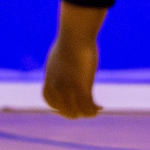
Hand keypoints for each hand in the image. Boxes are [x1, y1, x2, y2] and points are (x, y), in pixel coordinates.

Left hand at [42, 2, 107, 118]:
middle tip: (86, 110)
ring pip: (76, 110)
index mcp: (50, 78)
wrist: (75, 36)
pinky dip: (93, 110)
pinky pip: (87, 105)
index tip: (71, 108)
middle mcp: (56, 85)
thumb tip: (64, 61)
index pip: (49, 100)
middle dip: (75, 113)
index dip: (60, 108)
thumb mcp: (61, 56)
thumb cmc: (70, 42)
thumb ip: (60, 64)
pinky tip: (100, 108)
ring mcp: (68, 87)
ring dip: (86, 113)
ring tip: (95, 111)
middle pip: (63, 109)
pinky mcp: (81, 86)